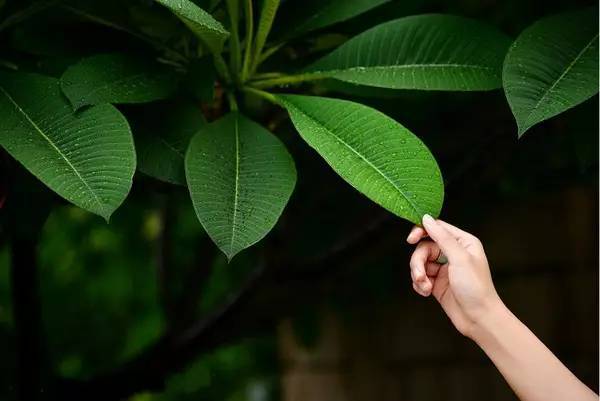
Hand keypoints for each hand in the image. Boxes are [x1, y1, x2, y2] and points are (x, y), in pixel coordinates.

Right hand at [406, 214, 501, 336]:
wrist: (478, 318)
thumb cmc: (476, 288)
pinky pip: (420, 276)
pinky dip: (419, 284)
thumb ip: (442, 237)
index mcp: (463, 242)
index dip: (421, 231)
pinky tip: (426, 292)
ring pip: (420, 262)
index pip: (436, 228)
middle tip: (420, 275)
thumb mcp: (459, 258)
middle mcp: (453, 253)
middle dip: (418, 262)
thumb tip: (427, 219)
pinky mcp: (437, 283)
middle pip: (424, 247)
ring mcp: (444, 268)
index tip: (411, 239)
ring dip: (418, 275)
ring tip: (425, 287)